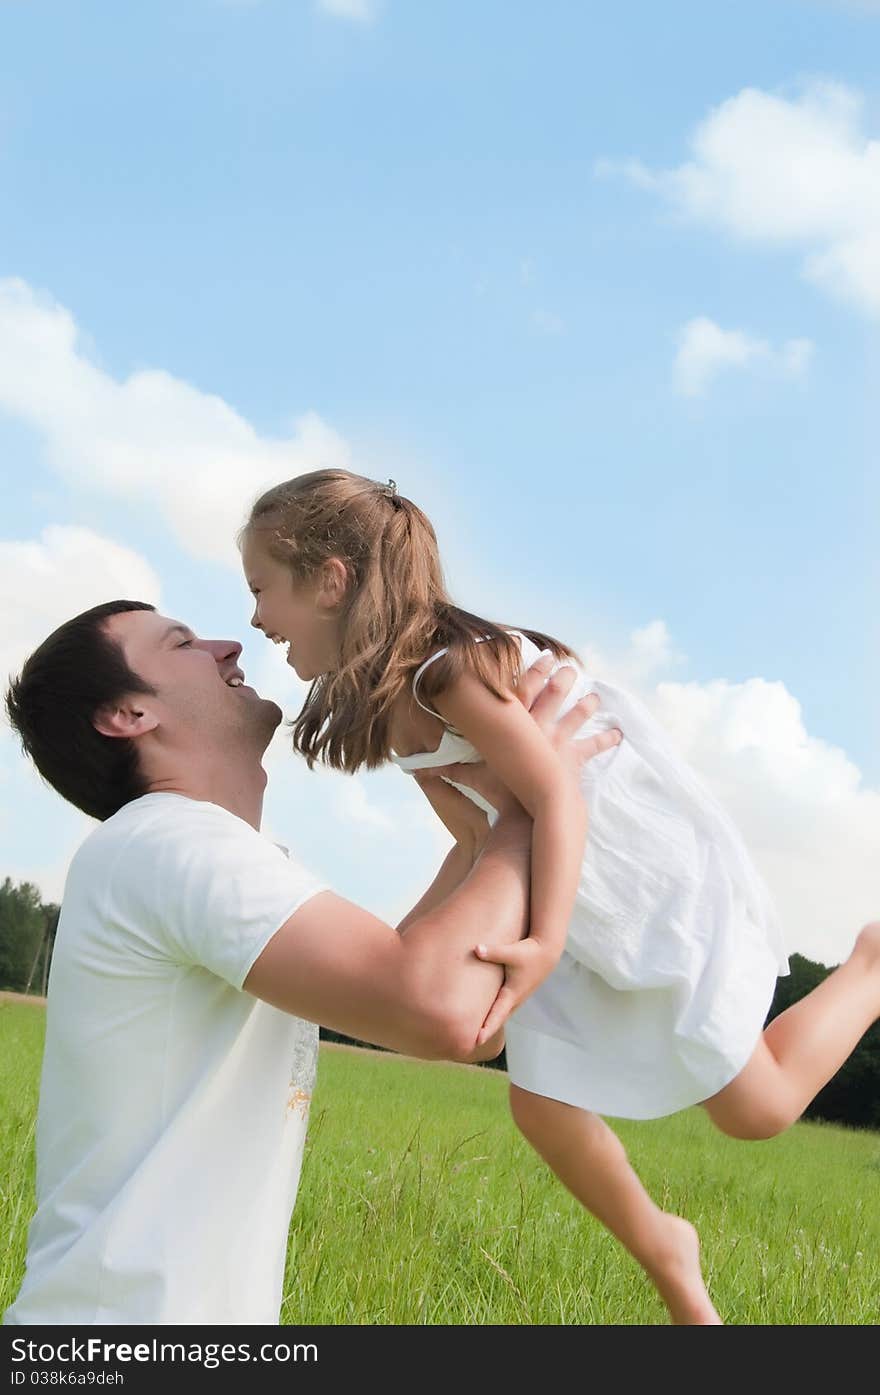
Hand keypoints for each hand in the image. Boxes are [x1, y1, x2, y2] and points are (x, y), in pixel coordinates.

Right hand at [424, 655, 622, 810]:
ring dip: (585, 705)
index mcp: (515, 726)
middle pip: (553, 696)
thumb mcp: (468, 777)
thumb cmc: (499, 792)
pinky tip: (618, 733)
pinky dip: (605, 740)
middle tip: (570, 668)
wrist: (530, 811)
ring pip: (576, 718)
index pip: (523, 690)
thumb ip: (444, 770)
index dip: (532, 670)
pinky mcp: (573, 761)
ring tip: (595, 696)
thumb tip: (413, 769)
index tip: (540, 654)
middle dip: (561, 680)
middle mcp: (539, 728)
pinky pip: (592, 748)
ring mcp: (559, 743)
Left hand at [471, 936, 557, 1042]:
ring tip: (474, 1036)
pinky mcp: (516, 992)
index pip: (497, 1015)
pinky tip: (484, 1018)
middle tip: (469, 1046)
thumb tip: (476, 949)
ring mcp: (516, 997)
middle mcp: (515, 999)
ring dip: (490, 1025)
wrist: (547, 952)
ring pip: (501, 1015)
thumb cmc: (529, 952)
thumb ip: (493, 952)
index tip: (477, 1041)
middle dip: (485, 1032)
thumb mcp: (511, 952)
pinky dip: (494, 1016)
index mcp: (512, 994)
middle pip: (497, 1020)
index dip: (487, 1028)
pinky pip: (502, 1008)